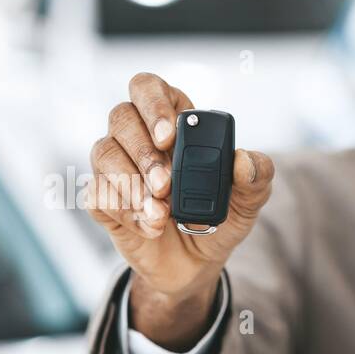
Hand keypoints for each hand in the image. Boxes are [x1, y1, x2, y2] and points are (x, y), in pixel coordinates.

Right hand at [87, 73, 275, 347]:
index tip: (168, 137)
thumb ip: (257, 179)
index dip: (153, 104)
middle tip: (164, 186)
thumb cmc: (218, 220)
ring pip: (104, 153)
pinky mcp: (102, 198)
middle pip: (121, 116)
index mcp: (174, 122)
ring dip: (130, 184)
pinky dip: (124, 211)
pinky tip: (149, 227)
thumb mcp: (247, 204)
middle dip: (143, 152)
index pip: (149, 88)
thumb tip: (244, 161)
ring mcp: (116, 166)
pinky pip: (97, 193)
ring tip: (159, 215)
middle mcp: (139, 136)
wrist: (194, 265)